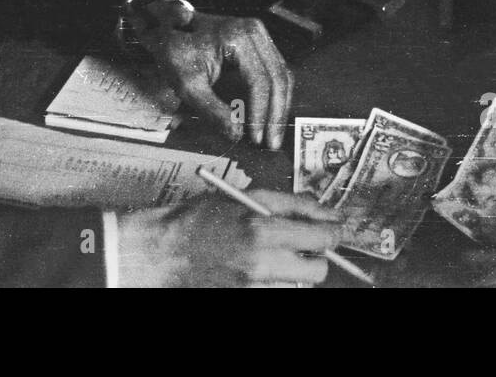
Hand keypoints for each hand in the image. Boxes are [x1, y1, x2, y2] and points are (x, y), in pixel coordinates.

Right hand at [117, 190, 343, 286]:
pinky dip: (278, 284)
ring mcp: (254, 287)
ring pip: (300, 286)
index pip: (321, 237)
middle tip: (305, 245)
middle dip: (317, 257)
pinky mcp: (247, 298)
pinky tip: (262, 270)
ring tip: (275, 257)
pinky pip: (279, 293)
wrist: (162, 254)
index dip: (333, 232)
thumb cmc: (197, 221)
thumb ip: (289, 203)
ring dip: (296, 273)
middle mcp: (261, 263)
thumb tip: (324, 211)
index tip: (333, 228)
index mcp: (261, 230)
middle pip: (318, 271)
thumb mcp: (243, 198)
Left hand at [135, 2, 292, 148]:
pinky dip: (276, 95)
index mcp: (237, 37)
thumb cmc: (176, 53)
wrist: (170, 29)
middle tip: (271, 142)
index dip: (260, 112)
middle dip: (275, 113)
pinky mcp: (259, 42)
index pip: (259, 80)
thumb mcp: (187, 84)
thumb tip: (236, 134)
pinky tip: (270, 116)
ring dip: (279, 106)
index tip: (255, 137)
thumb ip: (212, 110)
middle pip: (277, 77)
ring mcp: (259, 35)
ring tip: (272, 134)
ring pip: (282, 74)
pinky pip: (277, 70)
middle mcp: (254, 32)